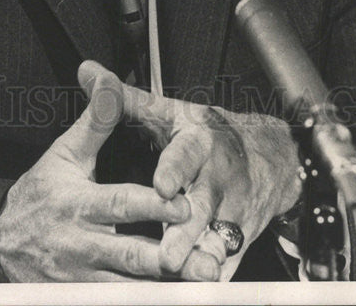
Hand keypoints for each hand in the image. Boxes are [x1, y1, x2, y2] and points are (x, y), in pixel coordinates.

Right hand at [0, 63, 219, 281]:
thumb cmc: (41, 193)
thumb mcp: (66, 152)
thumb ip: (96, 118)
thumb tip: (107, 75)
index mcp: (80, 205)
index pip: (122, 205)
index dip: (154, 206)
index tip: (184, 204)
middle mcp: (82, 246)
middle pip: (132, 257)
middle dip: (168, 259)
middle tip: (203, 258)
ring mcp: (81, 281)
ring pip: (129, 290)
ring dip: (163, 290)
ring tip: (199, 282)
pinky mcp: (79, 301)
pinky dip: (143, 303)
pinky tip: (170, 299)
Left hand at [80, 61, 302, 280]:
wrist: (268, 155)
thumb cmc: (204, 133)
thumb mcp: (167, 111)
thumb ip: (123, 99)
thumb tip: (87, 73)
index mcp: (200, 140)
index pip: (187, 154)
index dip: (176, 169)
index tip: (162, 185)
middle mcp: (219, 176)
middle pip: (204, 204)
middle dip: (187, 229)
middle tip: (167, 254)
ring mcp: (233, 209)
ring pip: (217, 237)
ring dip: (201, 258)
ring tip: (183, 277)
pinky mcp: (240, 236)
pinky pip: (228, 260)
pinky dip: (215, 275)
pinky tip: (197, 289)